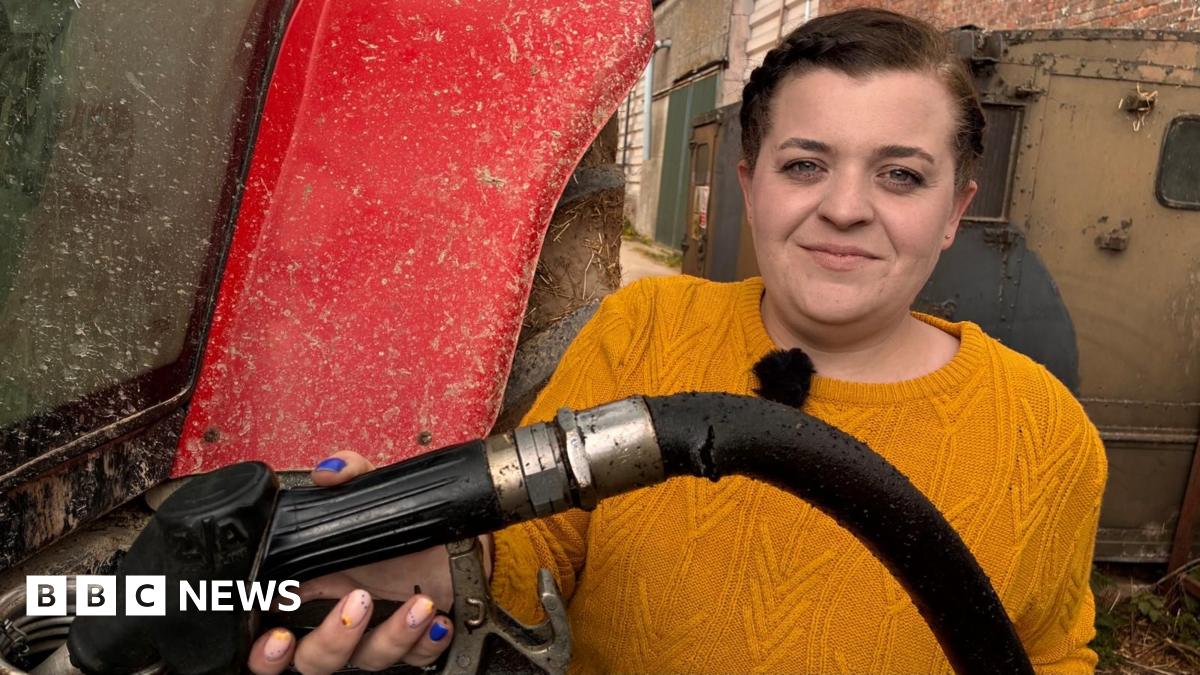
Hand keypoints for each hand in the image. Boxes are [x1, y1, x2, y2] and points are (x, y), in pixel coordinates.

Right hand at [248, 451, 456, 673]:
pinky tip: (437, 622)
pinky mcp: (414, 644)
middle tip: (356, 605)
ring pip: (366, 660)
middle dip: (329, 643)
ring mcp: (377, 634)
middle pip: (311, 659)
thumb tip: (328, 471)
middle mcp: (342, 620)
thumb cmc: (405, 526)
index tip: (278, 636)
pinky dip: (426, 642)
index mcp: (317, 587)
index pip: (272, 630)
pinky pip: (414, 660)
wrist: (459, 539)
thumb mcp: (376, 492)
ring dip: (392, 636)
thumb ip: (351, 473)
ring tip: (418, 605)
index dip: (267, 646)